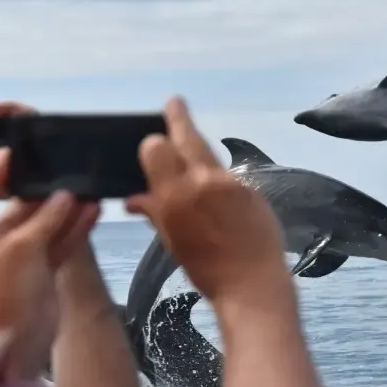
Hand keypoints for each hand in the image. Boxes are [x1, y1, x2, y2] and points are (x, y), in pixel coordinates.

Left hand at [0, 149, 94, 380]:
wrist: (22, 343)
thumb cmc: (10, 292)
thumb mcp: (23, 247)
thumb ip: (46, 217)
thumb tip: (67, 195)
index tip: (19, 157)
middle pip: (16, 205)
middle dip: (42, 190)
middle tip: (65, 169)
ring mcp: (23, 255)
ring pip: (45, 222)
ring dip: (66, 207)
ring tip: (89, 187)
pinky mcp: (44, 267)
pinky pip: (61, 240)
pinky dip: (76, 226)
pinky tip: (96, 209)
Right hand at [125, 97, 289, 301]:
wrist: (253, 284)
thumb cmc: (204, 269)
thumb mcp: (172, 241)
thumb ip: (154, 212)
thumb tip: (134, 199)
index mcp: (175, 195)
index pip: (158, 147)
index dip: (154, 143)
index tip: (154, 140)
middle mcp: (202, 181)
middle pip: (188, 137)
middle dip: (179, 118)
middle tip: (174, 102)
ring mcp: (231, 182)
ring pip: (210, 156)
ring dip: (199, 152)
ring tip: (191, 147)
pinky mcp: (251, 189)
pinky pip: (227, 176)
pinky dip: (218, 178)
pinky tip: (217, 192)